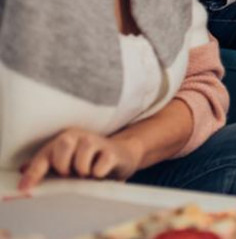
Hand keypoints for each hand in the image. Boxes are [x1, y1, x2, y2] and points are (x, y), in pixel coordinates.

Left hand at [18, 128, 141, 190]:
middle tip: (69, 174)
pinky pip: (101, 165)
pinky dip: (97, 173)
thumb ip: (45, 166)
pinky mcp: (113, 153)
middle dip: (63, 164)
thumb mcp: (66, 162)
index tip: (25, 189)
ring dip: (82, 169)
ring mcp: (98, 142)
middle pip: (64, 144)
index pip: (44, 156)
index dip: (33, 173)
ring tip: (86, 174)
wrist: (122, 154)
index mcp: (63, 141)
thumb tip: (22, 171)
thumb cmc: (89, 161)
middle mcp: (79, 137)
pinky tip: (99, 173)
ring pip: (83, 153)